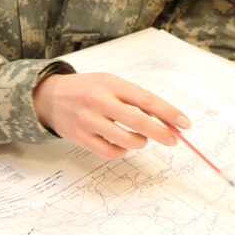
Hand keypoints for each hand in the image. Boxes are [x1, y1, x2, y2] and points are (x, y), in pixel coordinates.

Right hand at [32, 71, 190, 159]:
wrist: (49, 97)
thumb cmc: (86, 89)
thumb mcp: (109, 83)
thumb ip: (134, 98)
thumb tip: (165, 118)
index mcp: (109, 84)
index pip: (146, 100)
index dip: (169, 113)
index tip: (184, 123)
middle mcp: (98, 101)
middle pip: (138, 122)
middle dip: (161, 133)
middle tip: (172, 140)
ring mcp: (88, 120)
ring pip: (126, 140)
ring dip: (141, 142)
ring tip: (141, 139)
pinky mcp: (80, 137)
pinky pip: (110, 152)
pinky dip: (122, 151)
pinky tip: (122, 144)